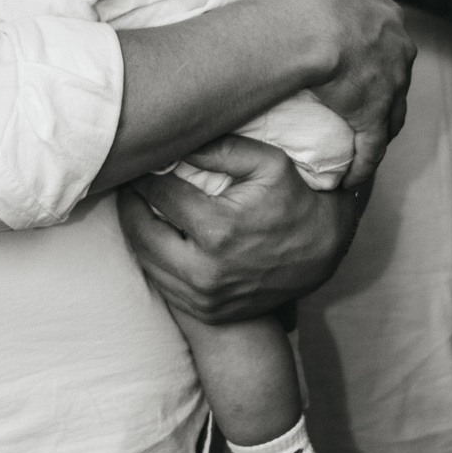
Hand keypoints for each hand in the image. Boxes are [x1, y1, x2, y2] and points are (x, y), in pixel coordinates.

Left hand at [119, 135, 362, 323]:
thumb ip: (223, 148)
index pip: (160, 194)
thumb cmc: (298, 202)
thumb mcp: (271, 164)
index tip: (139, 159)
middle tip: (126, 181)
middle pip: (141, 231)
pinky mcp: (206, 312)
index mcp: (218, 230)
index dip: (145, 173)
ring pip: (147, 260)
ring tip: (136, 203)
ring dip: (137, 229)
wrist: (324, 259)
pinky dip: (152, 257)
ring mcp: (204, 297)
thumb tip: (180, 139)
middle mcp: (205, 271)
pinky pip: (162, 283)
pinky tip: (154, 234)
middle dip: (130, 202)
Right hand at [292, 0, 413, 184]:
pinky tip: (352, 179)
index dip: (377, 55)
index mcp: (386, 14)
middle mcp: (398, 46)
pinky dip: (363, 163)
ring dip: (380, 129)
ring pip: (391, 113)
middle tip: (364, 105)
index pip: (388, 40)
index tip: (362, 65)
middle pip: (396, 76)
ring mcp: (391, 83)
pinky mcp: (375, 115)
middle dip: (385, 91)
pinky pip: (372, 146)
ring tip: (363, 145)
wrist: (315, 24)